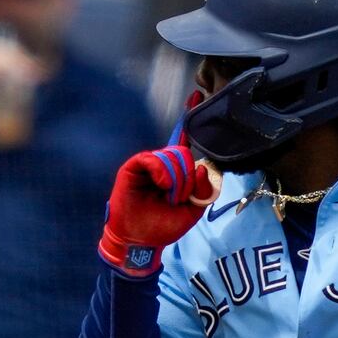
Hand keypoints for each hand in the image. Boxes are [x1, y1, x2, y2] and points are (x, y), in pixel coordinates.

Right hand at [99, 118, 218, 276]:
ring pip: (172, 157)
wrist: (140, 241)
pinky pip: (153, 158)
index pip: (183, 141)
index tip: (197, 96)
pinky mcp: (133, 167)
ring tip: (168, 196)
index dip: (188, 119)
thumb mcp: (192, 210)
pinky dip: (162, 172)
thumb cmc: (162, 227)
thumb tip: (202, 167)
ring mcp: (147, 165)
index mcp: (174, 172)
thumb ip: (203, 190)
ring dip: (176, 180)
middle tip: (179, 198)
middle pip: (184, 154)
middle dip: (187, 178)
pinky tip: (161, 185)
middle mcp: (161, 165)